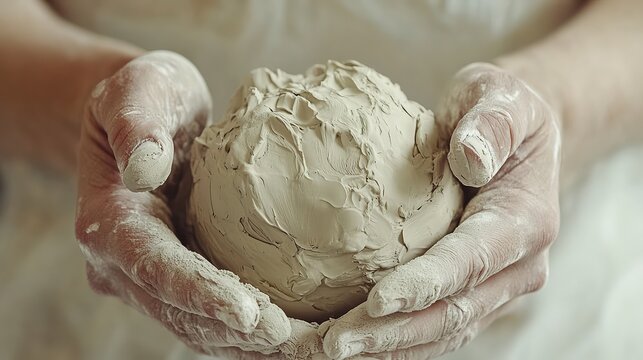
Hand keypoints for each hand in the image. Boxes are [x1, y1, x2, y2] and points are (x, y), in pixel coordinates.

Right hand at [74, 51, 291, 354]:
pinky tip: (295, 333)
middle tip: (301, 343)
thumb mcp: (139, 88)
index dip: (201, 294)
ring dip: (250, 343)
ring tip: (309, 347)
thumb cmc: (147, 94)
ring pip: (197, 326)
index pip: (155, 267)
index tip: (253, 314)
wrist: (146, 114)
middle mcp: (123, 262)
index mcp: (109, 221)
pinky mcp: (176, 276)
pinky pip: (211, 314)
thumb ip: (136, 123)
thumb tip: (143, 168)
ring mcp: (149, 276)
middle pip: (180, 313)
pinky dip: (250, 331)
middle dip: (239, 334)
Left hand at [321, 63, 560, 358]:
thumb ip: (491, 125)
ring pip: (442, 332)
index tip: (377, 302)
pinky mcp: (472, 291)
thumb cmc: (502, 111)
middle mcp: (517, 267)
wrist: (518, 136)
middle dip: (393, 334)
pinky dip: (394, 340)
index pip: (470, 262)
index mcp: (525, 221)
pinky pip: (434, 326)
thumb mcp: (500, 96)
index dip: (425, 285)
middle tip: (333, 345)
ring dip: (387, 347)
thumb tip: (470, 158)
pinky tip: (353, 342)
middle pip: (452, 314)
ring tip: (328, 352)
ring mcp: (495, 286)